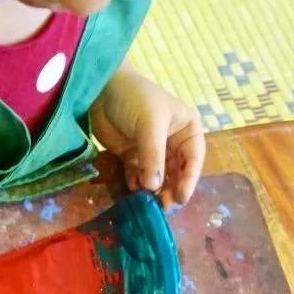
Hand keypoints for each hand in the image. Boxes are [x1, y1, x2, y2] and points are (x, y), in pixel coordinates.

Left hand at [91, 66, 204, 208]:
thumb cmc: (135, 98)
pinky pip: (137, 175)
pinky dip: (136, 184)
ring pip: (156, 176)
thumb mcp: (149, 123)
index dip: (189, 179)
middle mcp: (172, 142)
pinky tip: (133, 189)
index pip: (193, 158)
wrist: (101, 87)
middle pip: (176, 171)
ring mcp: (150, 150)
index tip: (181, 197)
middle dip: (170, 188)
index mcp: (186, 129)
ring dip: (153, 190)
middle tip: (163, 206)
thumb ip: (153, 155)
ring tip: (148, 203)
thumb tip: (154, 186)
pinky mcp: (131, 155)